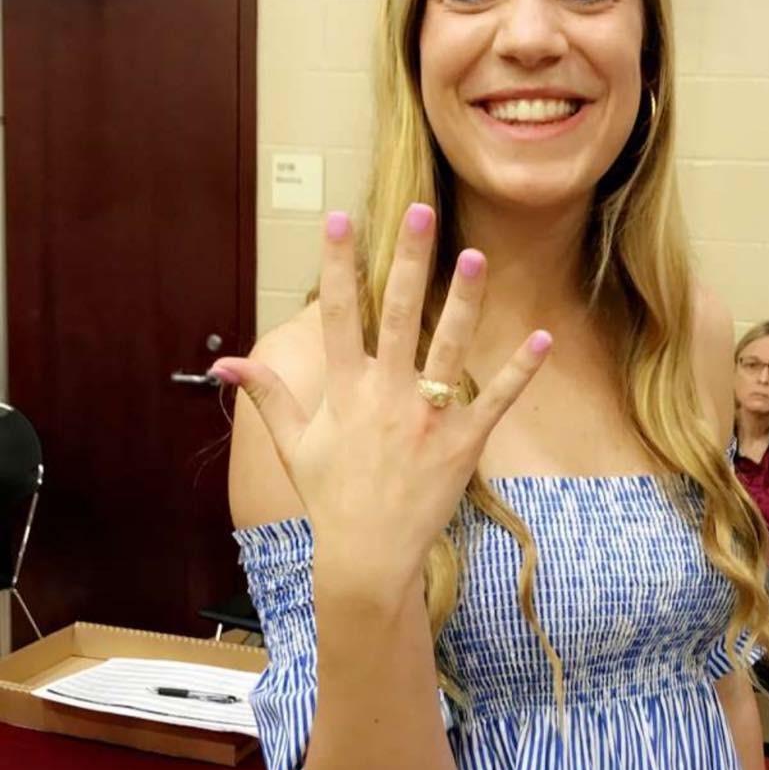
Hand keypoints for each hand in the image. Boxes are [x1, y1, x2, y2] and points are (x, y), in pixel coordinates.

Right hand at [210, 203, 551, 590]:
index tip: (340, 219)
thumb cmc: (330, 498)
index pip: (338, 315)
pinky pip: (494, 400)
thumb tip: (226, 363)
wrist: (367, 557)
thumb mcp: (294, 445)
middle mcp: (386, 395)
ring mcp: (427, 418)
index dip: (339, 265)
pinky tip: (541, 338)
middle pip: (399, 315)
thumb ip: (267, 396)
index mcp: (344, 390)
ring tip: (476, 257)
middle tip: (421, 212)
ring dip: (465, 301)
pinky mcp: (462, 443)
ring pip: (449, 348)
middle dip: (409, 261)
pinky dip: (518, 371)